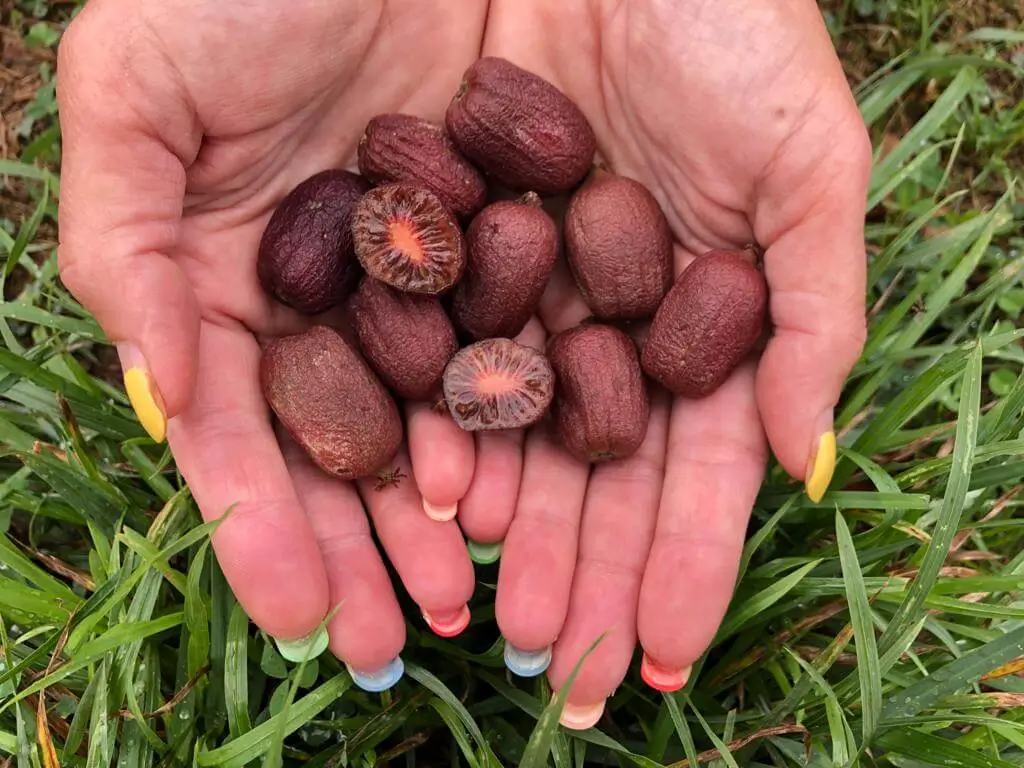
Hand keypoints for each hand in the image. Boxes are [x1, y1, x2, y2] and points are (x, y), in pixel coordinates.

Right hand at [55, 0, 489, 684]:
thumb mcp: (134, 90)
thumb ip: (121, 246)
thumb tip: (157, 395)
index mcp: (232, 278)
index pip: (245, 428)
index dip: (262, 525)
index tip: (295, 618)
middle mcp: (333, 296)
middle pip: (344, 447)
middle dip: (360, 549)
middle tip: (384, 642)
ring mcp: (426, 276)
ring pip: (434, 419)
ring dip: (443, 519)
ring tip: (461, 603)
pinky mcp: (514, 246)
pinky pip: (518, 351)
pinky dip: (518, 430)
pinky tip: (526, 502)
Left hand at [469, 0, 871, 726]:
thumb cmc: (732, 30)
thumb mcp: (807, 166)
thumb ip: (816, 318)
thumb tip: (806, 464)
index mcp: (697, 320)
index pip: (691, 467)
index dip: (684, 561)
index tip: (664, 652)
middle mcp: (608, 322)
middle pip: (598, 474)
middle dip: (588, 573)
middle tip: (566, 667)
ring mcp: (525, 291)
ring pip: (519, 436)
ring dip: (516, 534)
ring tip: (503, 619)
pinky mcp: (446, 247)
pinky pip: (442, 356)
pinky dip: (444, 433)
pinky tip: (441, 509)